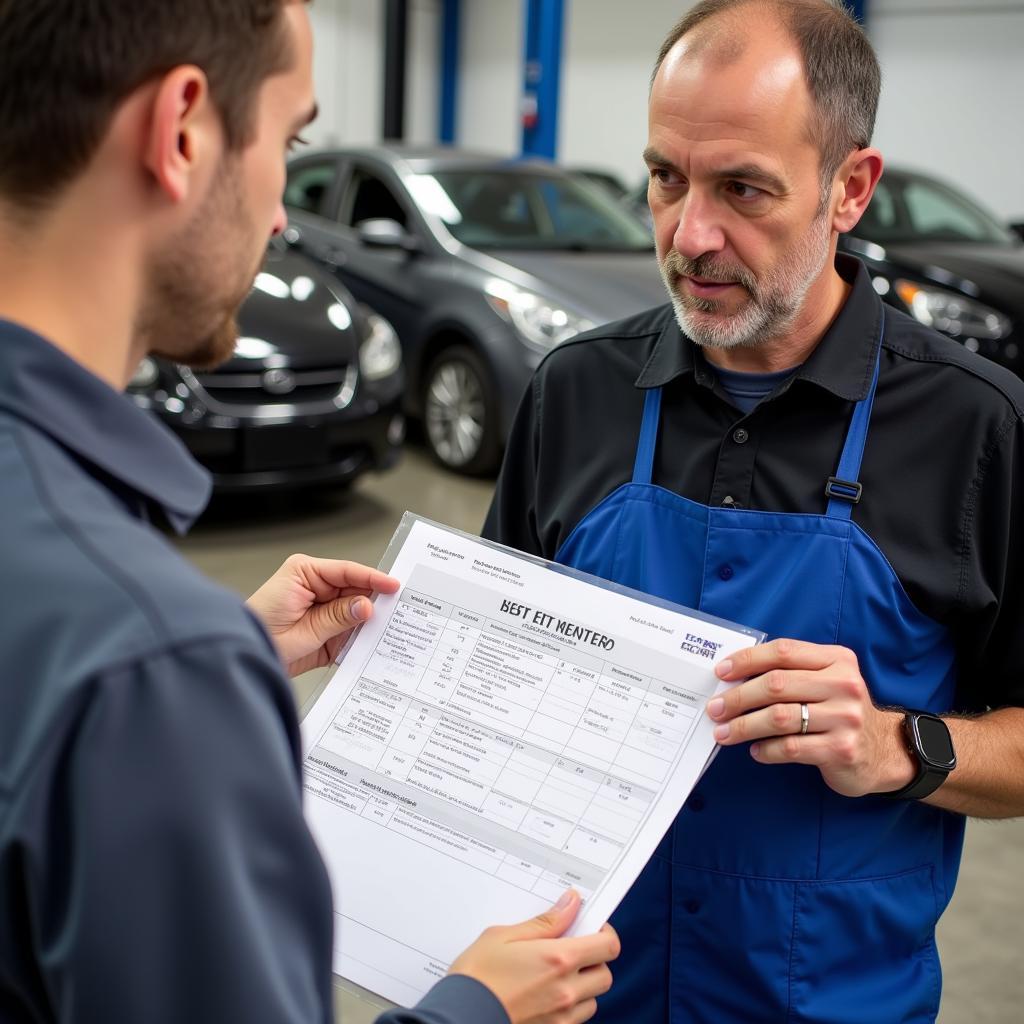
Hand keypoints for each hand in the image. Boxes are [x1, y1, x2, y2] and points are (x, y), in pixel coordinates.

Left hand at [247, 554, 399, 676]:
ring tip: (392, 629)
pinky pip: (347, 628)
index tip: (394, 586)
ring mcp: (320, 606)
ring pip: (355, 609)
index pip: (347, 571)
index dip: (373, 578)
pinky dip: (359, 636)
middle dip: (375, 602)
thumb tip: (367, 605)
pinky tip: (373, 644)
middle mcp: (314, 586)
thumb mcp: (303, 631)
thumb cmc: (260, 638)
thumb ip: (337, 617)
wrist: (241, 662)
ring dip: (369, 622)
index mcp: (304, 574)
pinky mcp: (323, 626)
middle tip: (401, 611)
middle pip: (355, 590)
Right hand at [448, 890, 618, 1023]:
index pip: (607, 946)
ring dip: (584, 985)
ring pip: (593, 999)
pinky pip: (577, 1018)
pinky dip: (570, 1006)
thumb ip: (545, 921)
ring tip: (558, 974)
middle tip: (573, 949)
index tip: (591, 927)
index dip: (604, 933)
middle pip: (605, 974)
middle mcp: (566, 989)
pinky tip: (548, 994)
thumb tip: (571, 903)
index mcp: (558, 959)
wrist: (458, 1016)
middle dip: (594, 960)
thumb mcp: (504, 935)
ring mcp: (561, 1016)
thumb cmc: (476, 976)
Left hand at [708, 638, 914, 796]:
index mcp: (837, 659)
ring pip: (778, 717)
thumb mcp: (825, 680)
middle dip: (738, 697)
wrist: (883, 750)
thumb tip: (734, 678)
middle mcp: (844, 684)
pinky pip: (790, 747)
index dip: (747, 660)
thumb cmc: (839, 710)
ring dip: (743, 726)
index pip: (783, 651)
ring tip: (724, 733)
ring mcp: (845, 717)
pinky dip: (766, 749)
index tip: (721, 672)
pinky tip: (755, 751)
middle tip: (715, 708)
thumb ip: (790, 672)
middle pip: (776, 685)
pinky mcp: (841, 749)